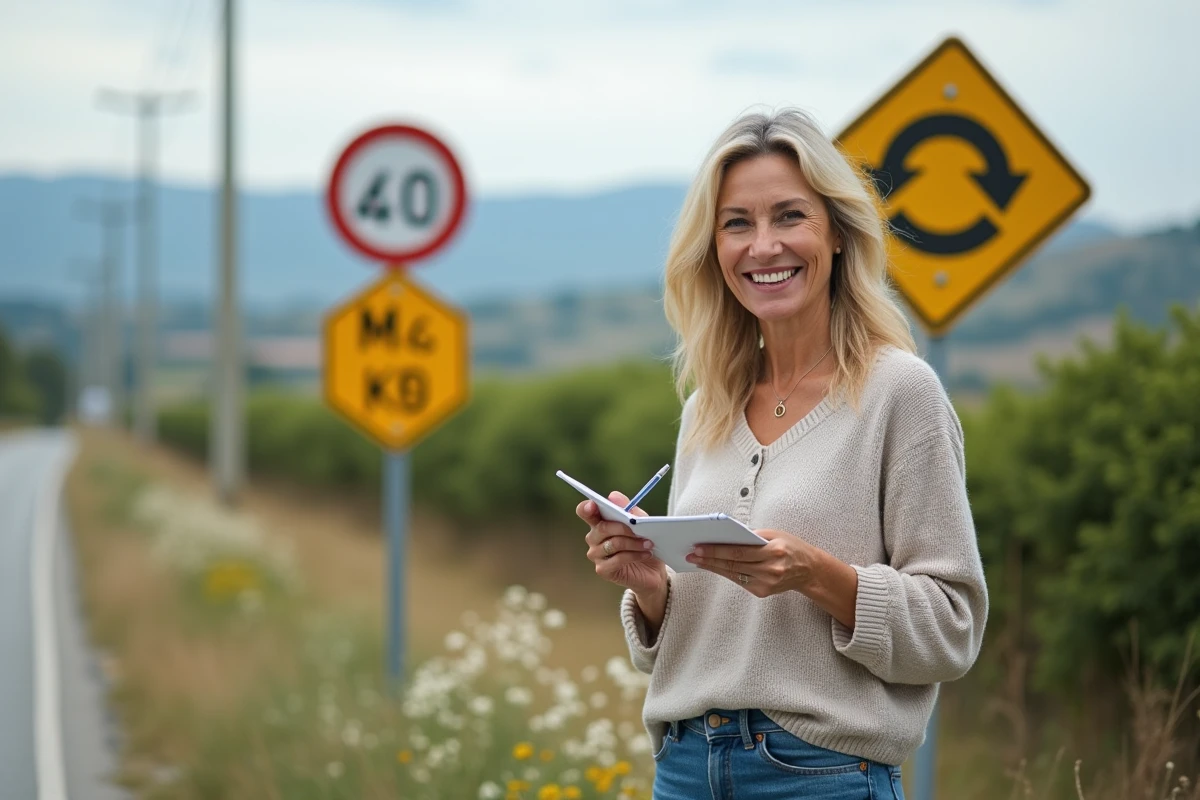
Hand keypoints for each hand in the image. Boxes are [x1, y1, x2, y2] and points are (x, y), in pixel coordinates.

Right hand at [577, 491, 666, 598]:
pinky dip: (634, 555)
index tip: (594, 505)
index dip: (586, 508)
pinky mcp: (603, 570)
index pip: (585, 512)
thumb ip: (628, 510)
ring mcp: (596, 555)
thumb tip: (613, 496)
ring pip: (612, 544)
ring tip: (649, 543)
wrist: (653, 570)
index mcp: (599, 522)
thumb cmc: (644, 542)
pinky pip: (618, 559)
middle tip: (641, 531)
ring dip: (634, 543)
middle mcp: (593, 538)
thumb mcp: (641, 523)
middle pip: (602, 528)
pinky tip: (646, 554)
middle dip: (623, 528)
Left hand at [685, 528, 815, 597]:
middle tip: (691, 554)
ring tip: (697, 560)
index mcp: (774, 552)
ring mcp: (767, 583)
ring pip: (733, 574)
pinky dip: (725, 573)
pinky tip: (713, 567)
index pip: (739, 551)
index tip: (699, 547)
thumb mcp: (775, 534)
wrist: (809, 570)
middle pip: (733, 564)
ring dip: (713, 567)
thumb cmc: (790, 546)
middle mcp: (770, 570)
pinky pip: (739, 581)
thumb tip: (724, 536)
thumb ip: (752, 536)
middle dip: (709, 559)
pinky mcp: (763, 592)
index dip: (716, 550)